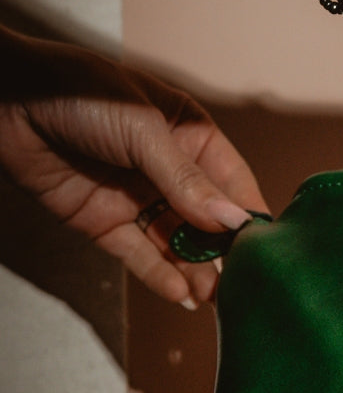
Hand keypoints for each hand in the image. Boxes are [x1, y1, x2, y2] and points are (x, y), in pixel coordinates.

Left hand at [0, 28, 267, 305]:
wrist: (4, 101)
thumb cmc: (77, 93)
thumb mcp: (142, 130)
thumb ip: (186, 180)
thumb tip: (233, 221)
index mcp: (189, 134)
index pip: (232, 180)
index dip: (247, 213)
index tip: (266, 247)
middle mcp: (169, 168)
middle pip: (207, 218)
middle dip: (225, 252)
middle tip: (243, 285)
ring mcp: (137, 197)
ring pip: (176, 242)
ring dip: (195, 270)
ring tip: (214, 299)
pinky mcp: (103, 222)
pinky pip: (139, 254)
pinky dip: (159, 274)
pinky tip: (180, 294)